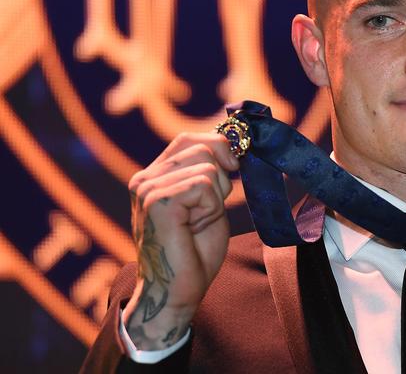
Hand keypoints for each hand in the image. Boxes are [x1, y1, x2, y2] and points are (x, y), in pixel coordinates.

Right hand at [122, 132, 238, 349]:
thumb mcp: (207, 202)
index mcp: (153, 176)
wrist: (177, 292)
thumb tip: (231, 143)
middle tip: (207, 212)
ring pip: (207, 167)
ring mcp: (147, 189)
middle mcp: (144, 179)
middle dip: (220, 179)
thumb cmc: (195, 251)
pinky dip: (211, 208)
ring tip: (197, 223)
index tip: (234, 168)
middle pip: (201, 147)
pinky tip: (194, 228)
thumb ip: (210, 172)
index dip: (219, 146)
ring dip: (215, 198)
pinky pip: (204, 185)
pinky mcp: (157, 201)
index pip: (189, 140)